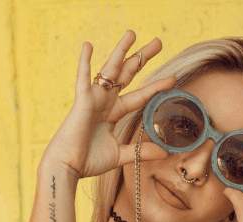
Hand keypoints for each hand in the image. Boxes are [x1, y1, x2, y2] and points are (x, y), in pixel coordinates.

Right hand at [39, 30, 176, 179]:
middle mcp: (106, 103)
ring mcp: (93, 100)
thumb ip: (141, 151)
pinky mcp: (81, 102)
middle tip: (157, 42)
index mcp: (114, 113)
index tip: (173, 79)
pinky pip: (83, 79)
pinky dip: (84, 62)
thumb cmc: (90, 161)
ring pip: (109, 70)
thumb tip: (165, 153)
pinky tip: (88, 44)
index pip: (140, 96)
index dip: (155, 87)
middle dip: (142, 58)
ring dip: (121, 51)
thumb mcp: (121, 155)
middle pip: (128, 75)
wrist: (69, 167)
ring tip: (133, 34)